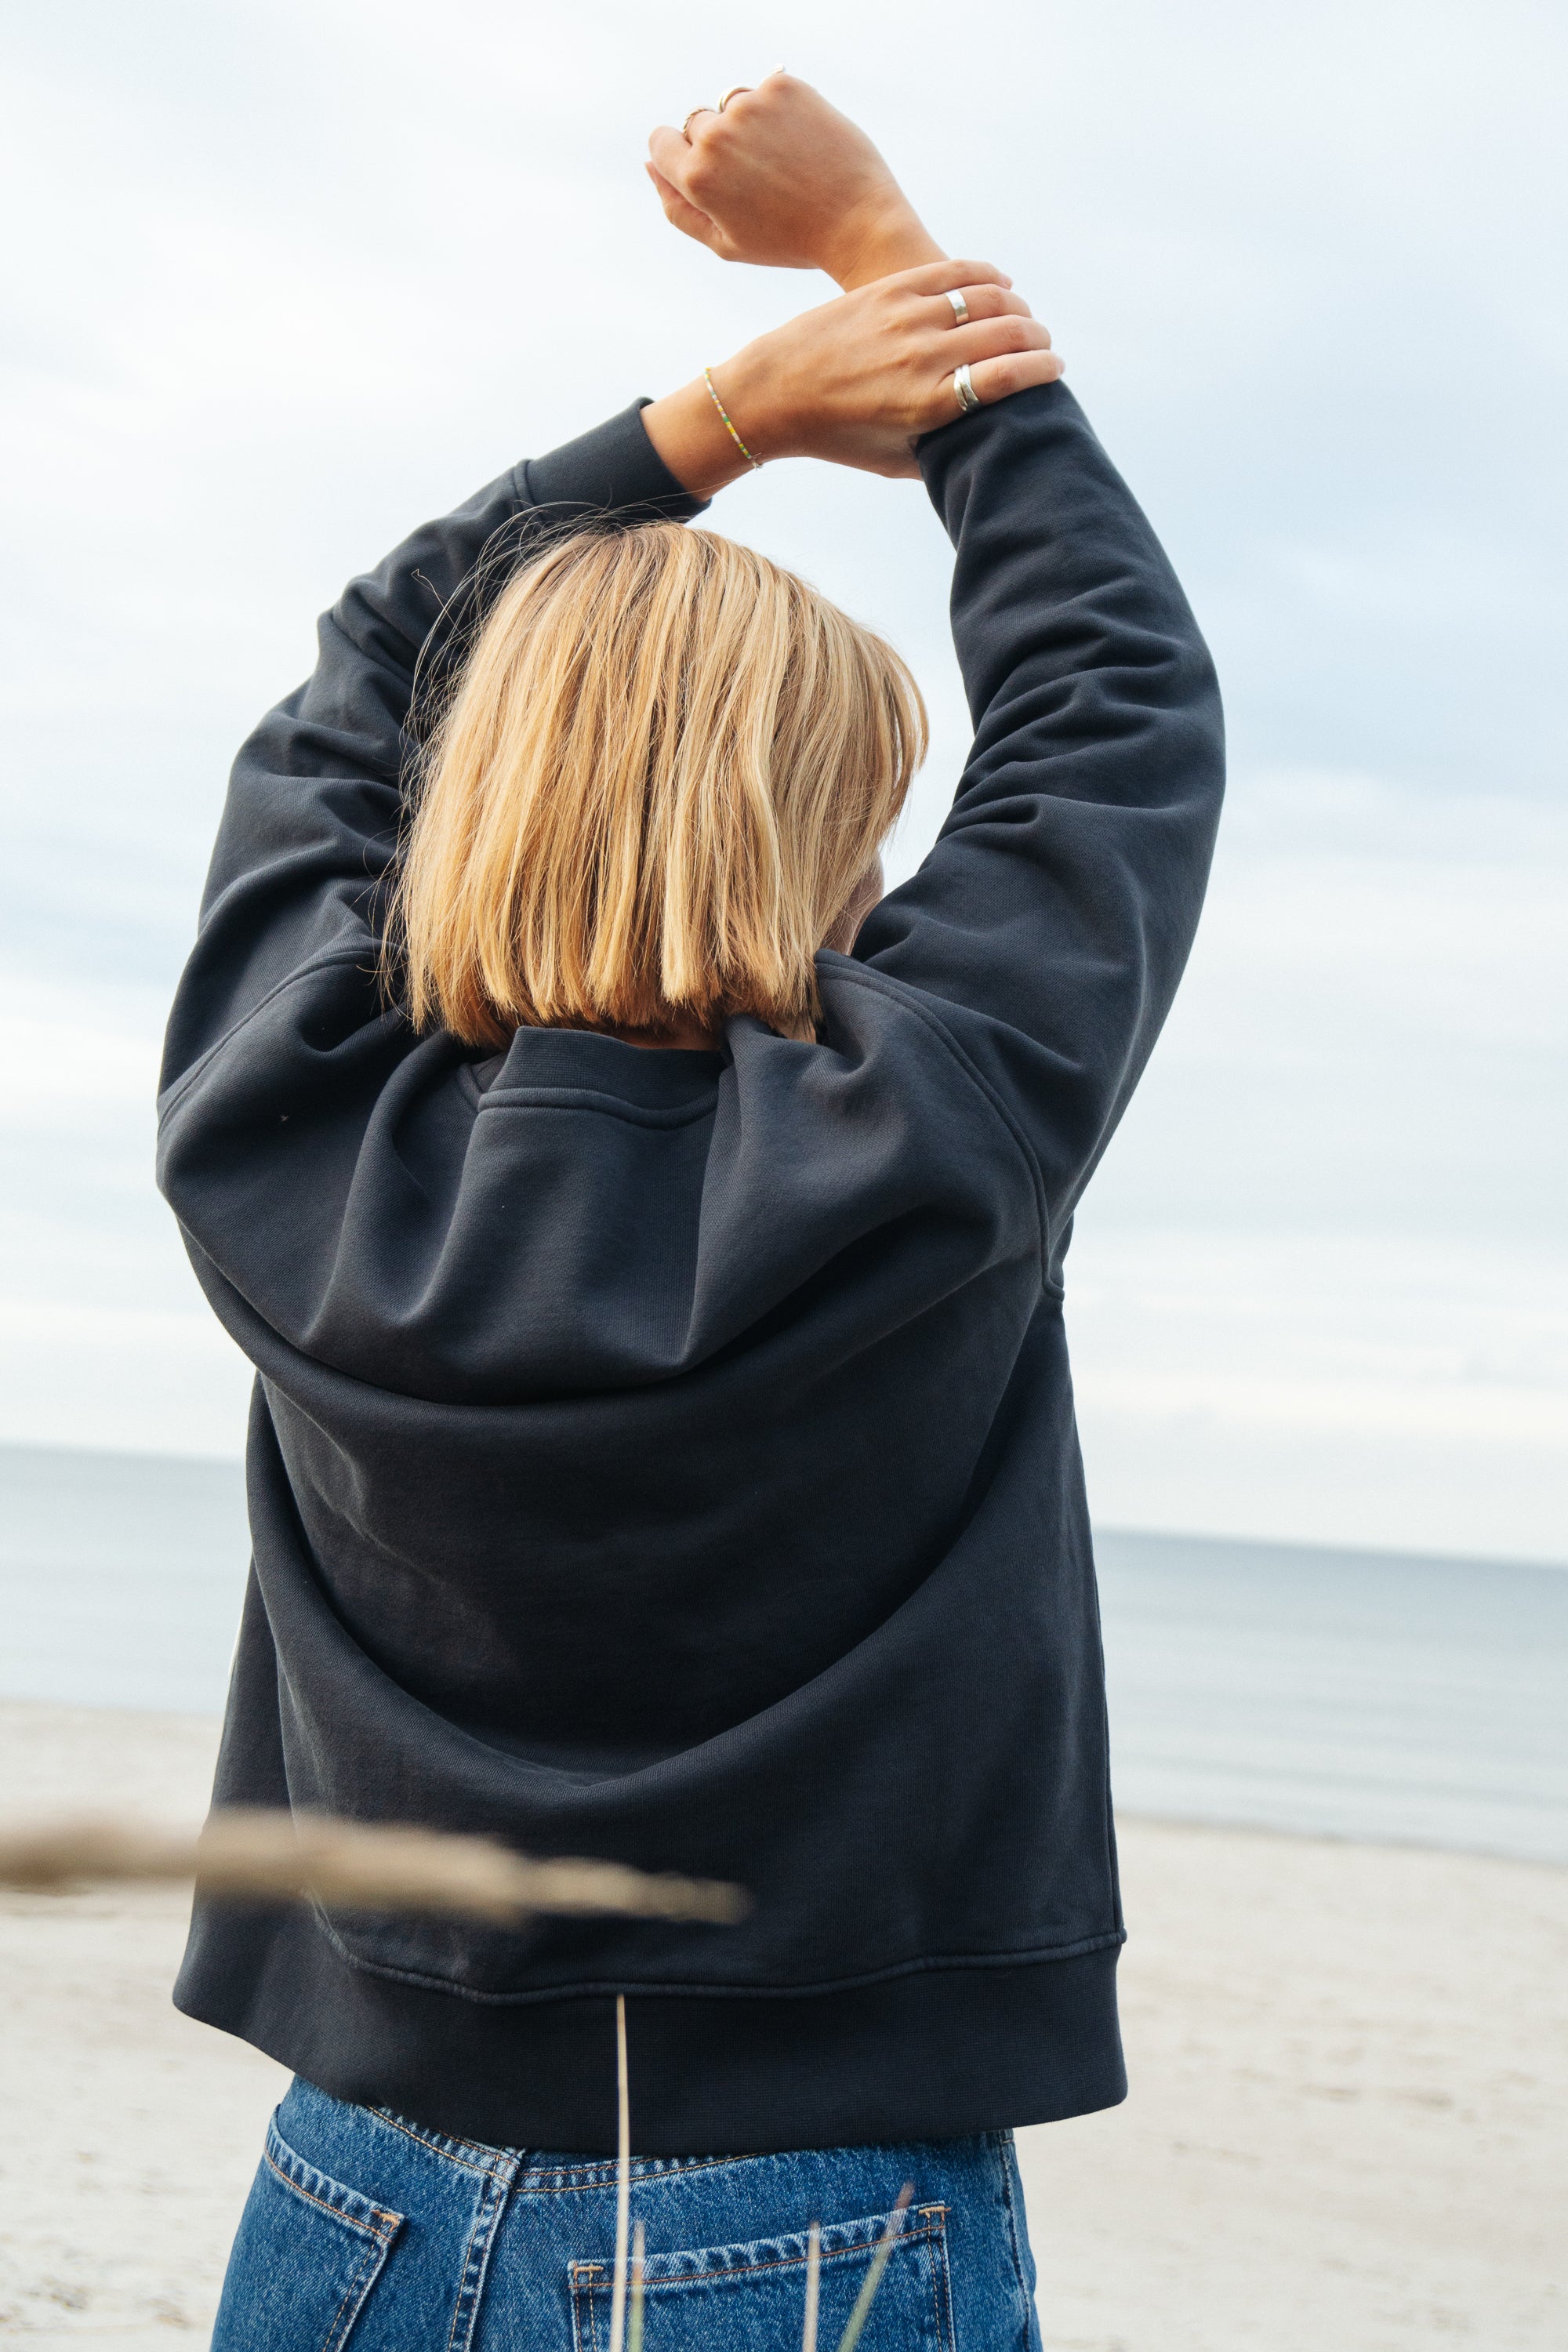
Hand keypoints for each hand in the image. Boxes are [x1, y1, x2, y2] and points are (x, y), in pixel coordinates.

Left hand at [640, 260, 1063, 492]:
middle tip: (1042, 344)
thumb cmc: (838, 435)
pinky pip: (954, 271)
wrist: (776, 391)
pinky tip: (998, 282)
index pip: (1010, 377)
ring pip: (988, 296)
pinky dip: (986, 274)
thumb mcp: (895, 458)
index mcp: (929, 406)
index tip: (1055, 370)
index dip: (1044, 369)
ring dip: (1016, 304)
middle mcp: (922, 358)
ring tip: (1021, 316)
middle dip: (1037, 337)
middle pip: (1009, 332)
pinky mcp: (890, 289)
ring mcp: (906, 318)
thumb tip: (986, 441)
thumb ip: (943, 451)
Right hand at [647, 73, 942, 289]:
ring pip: (731, 104)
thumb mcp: (726, 242)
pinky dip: (780, 112)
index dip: (682, 157)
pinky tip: (802, 142)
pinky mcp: (784, 87)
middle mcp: (717, 136)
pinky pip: (766, 91)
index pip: (660, 141)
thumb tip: (649, 164)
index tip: (714, 173)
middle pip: (696, 123)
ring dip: (748, 125)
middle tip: (760, 178)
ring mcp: (750, 106)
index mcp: (696, 177)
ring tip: (783, 161)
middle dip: (719, 145)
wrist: (858, 222)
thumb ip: (677, 208)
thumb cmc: (790, 241)